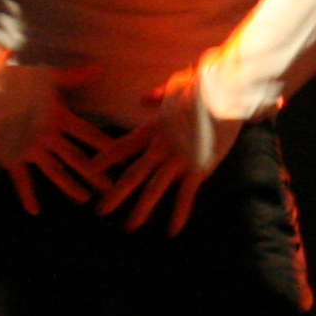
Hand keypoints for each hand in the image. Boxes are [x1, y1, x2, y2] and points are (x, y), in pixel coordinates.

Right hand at [0, 62, 113, 215]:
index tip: (125, 157)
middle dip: (97, 175)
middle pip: (78, 159)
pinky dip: (27, 196)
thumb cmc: (14, 80)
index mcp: (59, 117)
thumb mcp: (47, 77)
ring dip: (71, 187)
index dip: (108, 146)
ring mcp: (30, 149)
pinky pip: (22, 180)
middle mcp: (49, 136)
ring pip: (56, 172)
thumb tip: (99, 68)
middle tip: (113, 190)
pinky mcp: (12, 157)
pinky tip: (34, 211)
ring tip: (84, 200)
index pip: (90, 134)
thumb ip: (74, 77)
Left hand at [89, 66, 239, 234]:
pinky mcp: (198, 168)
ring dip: (141, 209)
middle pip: (132, 174)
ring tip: (130, 226)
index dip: (105, 158)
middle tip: (101, 210)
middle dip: (115, 193)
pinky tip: (172, 231)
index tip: (89, 169)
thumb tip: (142, 100)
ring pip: (154, 188)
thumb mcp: (174, 86)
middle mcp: (161, 147)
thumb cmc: (203, 85)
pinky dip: (179, 214)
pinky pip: (186, 195)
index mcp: (154, 128)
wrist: (225, 92)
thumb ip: (157, 97)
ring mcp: (179, 159)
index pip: (123, 146)